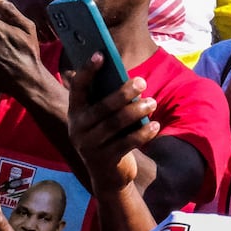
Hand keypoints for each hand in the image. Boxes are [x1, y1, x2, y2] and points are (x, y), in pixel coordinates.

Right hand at [65, 54, 159, 196]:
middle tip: (142, 82)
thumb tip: (129, 78)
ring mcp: (89, 146)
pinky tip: (155, 125)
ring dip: (137, 110)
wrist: (109, 176)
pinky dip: (143, 132)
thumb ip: (110, 100)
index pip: (78, 88)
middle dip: (123, 92)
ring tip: (153, 102)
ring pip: (115, 124)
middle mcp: (77, 129)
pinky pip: (126, 142)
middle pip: (102, 107)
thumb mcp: (105, 118)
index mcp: (76, 113)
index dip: (88, 71)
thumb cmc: (110, 136)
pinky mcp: (104, 161)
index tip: (101, 54)